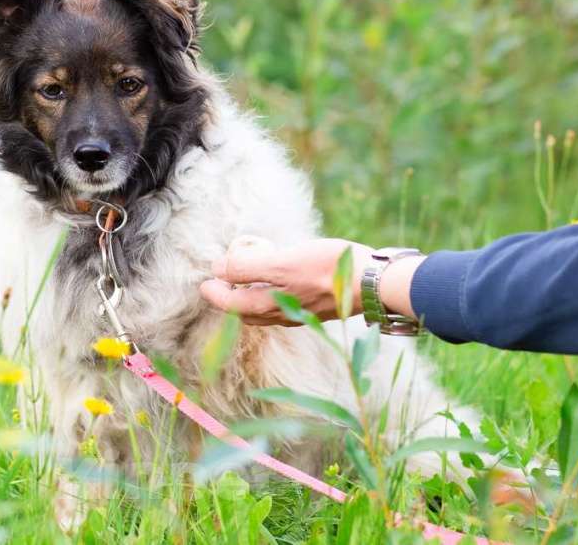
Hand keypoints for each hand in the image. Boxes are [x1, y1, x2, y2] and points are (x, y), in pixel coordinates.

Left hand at [199, 236, 372, 325]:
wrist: (373, 283)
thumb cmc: (328, 270)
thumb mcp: (283, 262)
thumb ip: (248, 267)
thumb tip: (219, 269)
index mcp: (272, 305)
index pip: (232, 304)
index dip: (216, 294)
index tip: (204, 283)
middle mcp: (285, 315)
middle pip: (248, 312)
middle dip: (230, 301)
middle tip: (218, 285)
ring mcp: (303, 313)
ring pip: (267, 312)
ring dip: (250, 301)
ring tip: (244, 285)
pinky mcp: (318, 306)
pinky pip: (285, 306)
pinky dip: (271, 298)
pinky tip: (278, 287)